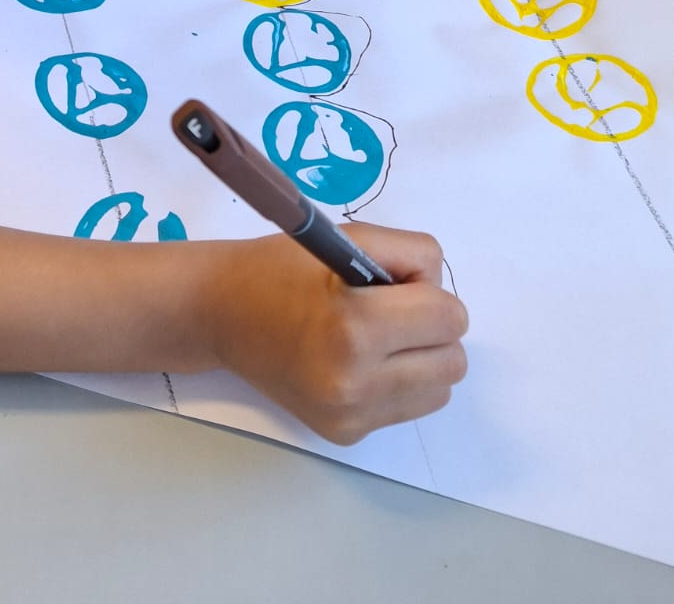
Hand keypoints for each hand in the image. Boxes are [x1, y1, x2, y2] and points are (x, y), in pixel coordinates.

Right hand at [201, 225, 468, 444]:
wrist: (221, 313)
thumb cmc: (282, 267)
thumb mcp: (349, 238)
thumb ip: (411, 255)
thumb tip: (441, 293)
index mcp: (354, 327)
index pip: (449, 318)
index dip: (428, 292)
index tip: (395, 284)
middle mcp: (355, 382)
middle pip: (452, 360)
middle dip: (431, 328)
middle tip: (387, 309)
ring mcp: (350, 415)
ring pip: (440, 390)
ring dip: (421, 359)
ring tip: (376, 335)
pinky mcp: (346, 434)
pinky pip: (408, 408)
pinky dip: (397, 381)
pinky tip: (358, 361)